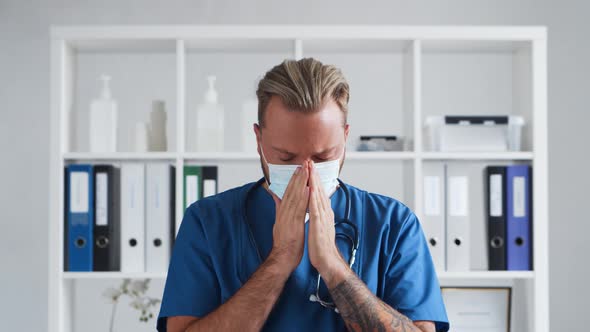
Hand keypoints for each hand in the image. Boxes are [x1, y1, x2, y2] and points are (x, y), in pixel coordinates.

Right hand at [268, 161, 309, 272]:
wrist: (282, 258)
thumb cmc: (284, 243)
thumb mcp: (279, 223)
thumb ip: (278, 208)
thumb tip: (276, 197)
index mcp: (282, 212)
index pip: (288, 192)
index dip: (293, 180)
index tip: (299, 169)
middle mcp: (284, 213)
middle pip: (291, 191)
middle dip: (297, 177)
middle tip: (303, 164)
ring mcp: (288, 218)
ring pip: (294, 197)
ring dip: (300, 183)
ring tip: (306, 171)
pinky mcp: (293, 224)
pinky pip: (299, 209)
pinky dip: (304, 198)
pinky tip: (308, 189)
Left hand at [307, 161, 347, 283]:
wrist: (327, 260)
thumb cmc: (321, 245)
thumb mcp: (317, 226)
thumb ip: (315, 215)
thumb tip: (313, 207)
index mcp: (323, 212)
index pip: (318, 192)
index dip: (314, 179)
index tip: (309, 167)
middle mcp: (325, 212)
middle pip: (319, 190)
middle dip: (314, 175)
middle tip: (310, 161)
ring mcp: (323, 217)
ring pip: (318, 196)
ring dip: (314, 182)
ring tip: (310, 169)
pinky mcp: (319, 224)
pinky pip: (316, 208)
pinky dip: (313, 198)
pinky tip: (310, 189)